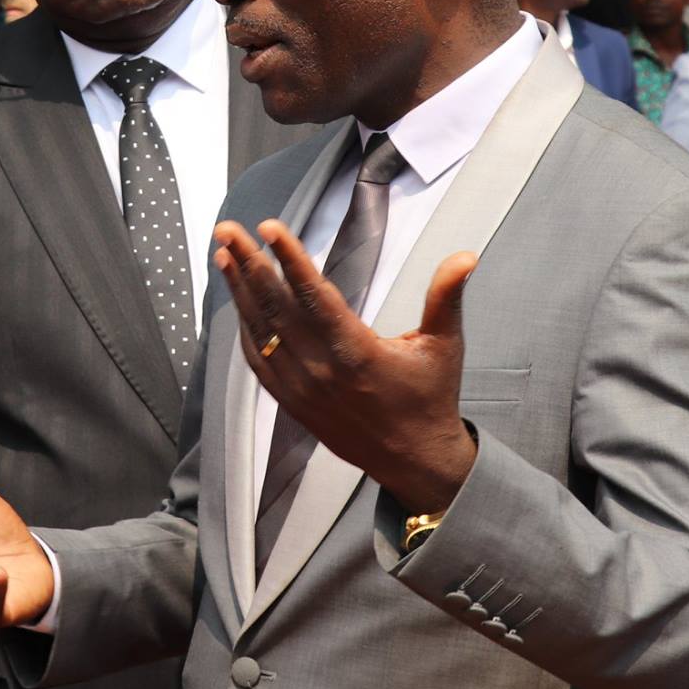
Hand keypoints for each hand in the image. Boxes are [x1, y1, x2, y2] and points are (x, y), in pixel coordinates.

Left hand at [213, 219, 477, 514]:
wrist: (414, 460)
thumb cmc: (429, 399)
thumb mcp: (444, 346)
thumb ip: (446, 296)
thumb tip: (465, 256)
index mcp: (358, 353)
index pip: (315, 296)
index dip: (290, 258)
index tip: (269, 228)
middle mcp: (322, 370)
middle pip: (276, 307)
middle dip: (249, 263)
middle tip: (228, 229)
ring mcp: (301, 388)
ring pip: (260, 331)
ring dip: (239, 290)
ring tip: (223, 253)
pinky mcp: (291, 401)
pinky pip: (257, 360)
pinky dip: (245, 327)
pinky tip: (238, 300)